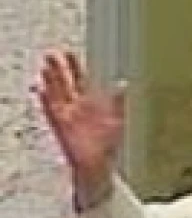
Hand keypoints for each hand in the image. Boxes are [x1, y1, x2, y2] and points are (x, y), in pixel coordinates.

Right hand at [36, 50, 124, 203]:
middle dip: (57, 70)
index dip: (74, 67)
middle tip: (50, 54)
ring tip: (44, 68)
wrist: (99, 164)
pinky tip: (42, 91)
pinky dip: (47, 102)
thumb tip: (123, 83)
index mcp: (88, 104)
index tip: (68, 53)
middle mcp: (75, 108)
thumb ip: (118, 101)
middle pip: (64, 85)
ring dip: (50, 83)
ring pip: (55, 96)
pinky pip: (51, 113)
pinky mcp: (60, 128)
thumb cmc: (107, 144)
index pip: (79, 81)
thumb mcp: (116, 119)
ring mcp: (66, 117)